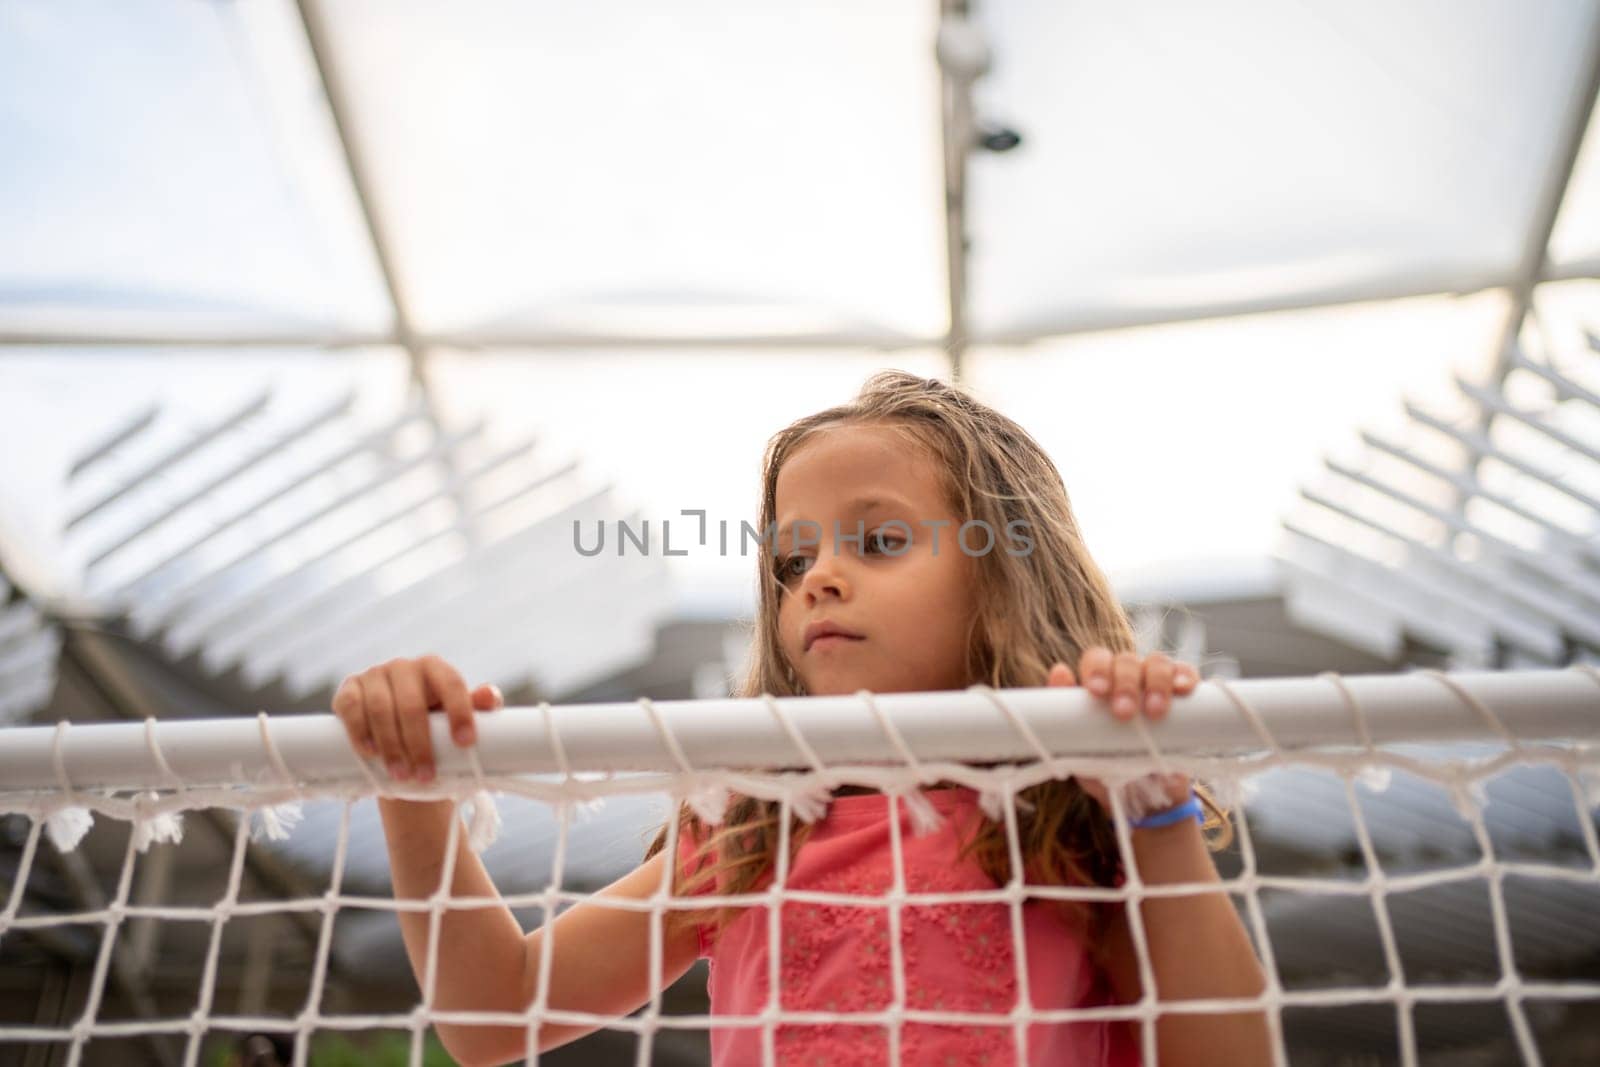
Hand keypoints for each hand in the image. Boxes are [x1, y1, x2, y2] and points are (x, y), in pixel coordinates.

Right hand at [331, 655, 504, 783]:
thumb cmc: (434, 723)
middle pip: (412, 704)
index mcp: (435, 668)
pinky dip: (360, 732)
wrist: (395, 732)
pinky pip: (350, 708)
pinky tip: (370, 752)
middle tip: (426, 775)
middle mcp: (404, 667)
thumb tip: (490, 696)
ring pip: (381, 709)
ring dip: (391, 746)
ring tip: (401, 775)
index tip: (465, 743)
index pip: (451, 684)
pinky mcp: (349, 689)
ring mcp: (374, 675)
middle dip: (419, 744)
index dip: (459, 712)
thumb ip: (478, 707)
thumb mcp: (457, 716)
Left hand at [1046, 648, 1195, 815]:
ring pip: (1158, 663)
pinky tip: (1182, 689)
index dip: (1097, 669)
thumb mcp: (1081, 747)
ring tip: (1153, 712)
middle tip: (1124, 713)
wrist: (1143, 799)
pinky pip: (1187, 674)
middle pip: (1127, 660)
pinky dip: (1185, 676)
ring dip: (1155, 683)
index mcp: (1102, 682)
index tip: (1096, 692)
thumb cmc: (1107, 767)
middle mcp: (1129, 676)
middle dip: (1125, 684)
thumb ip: (1067, 714)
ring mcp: (1159, 683)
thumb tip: (1059, 672)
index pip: (1098, 659)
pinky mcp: (1187, 697)